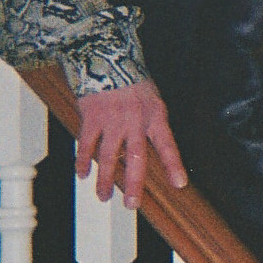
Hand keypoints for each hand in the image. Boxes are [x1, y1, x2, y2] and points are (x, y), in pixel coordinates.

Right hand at [75, 80, 187, 207]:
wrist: (108, 58)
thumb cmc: (132, 81)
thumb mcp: (152, 100)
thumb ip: (151, 125)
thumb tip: (147, 151)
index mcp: (154, 116)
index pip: (167, 144)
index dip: (173, 164)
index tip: (179, 183)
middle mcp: (135, 121)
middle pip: (136, 158)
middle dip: (135, 184)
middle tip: (132, 204)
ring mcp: (113, 121)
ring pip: (110, 157)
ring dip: (106, 180)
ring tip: (104, 196)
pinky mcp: (92, 118)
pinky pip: (87, 145)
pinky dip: (83, 161)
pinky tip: (82, 174)